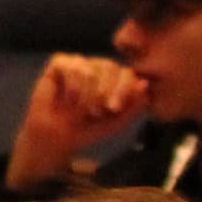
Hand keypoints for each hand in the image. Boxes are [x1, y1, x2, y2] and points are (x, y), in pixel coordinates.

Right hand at [9, 54, 147, 186]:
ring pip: (90, 70)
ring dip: (85, 95)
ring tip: (80, 109)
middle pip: (109, 67)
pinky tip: (68, 99)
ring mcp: (79, 64)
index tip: (114, 109)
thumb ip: (134, 105)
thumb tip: (143, 84)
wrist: (57, 138)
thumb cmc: (88, 129)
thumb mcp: (117, 122)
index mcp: (116, 79)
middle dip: (102, 94)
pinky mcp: (59, 64)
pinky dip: (72, 87)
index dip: (122, 89)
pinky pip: (71, 66)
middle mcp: (98, 67)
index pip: (126, 73)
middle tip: (95, 113)